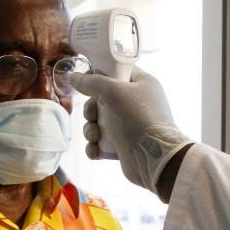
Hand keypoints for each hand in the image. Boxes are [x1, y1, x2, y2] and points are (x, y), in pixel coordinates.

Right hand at [71, 67, 191, 196]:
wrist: (155, 158)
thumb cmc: (137, 117)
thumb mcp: (114, 92)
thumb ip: (92, 82)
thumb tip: (74, 77)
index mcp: (141, 84)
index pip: (116, 71)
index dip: (99, 75)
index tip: (86, 82)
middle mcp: (136, 102)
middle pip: (102, 98)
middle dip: (91, 110)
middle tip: (91, 116)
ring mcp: (129, 125)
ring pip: (99, 121)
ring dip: (90, 129)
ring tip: (94, 137)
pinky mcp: (123, 144)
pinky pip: (101, 141)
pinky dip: (95, 146)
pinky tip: (94, 152)